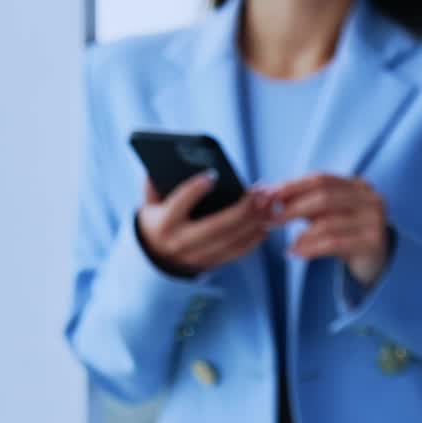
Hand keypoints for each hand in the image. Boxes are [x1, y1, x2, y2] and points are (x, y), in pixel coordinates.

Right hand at [136, 175, 270, 275]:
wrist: (156, 256)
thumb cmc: (159, 218)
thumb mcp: (152, 201)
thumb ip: (157, 183)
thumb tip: (170, 159)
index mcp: (163, 223)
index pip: (179, 204)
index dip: (195, 190)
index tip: (212, 175)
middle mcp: (181, 242)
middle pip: (217, 226)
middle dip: (242, 208)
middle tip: (260, 191)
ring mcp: (198, 256)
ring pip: (232, 240)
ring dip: (255, 221)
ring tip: (269, 203)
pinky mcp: (212, 263)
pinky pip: (238, 252)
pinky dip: (255, 237)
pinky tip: (266, 221)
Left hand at [266, 174, 390, 285]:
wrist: (376, 260)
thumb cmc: (347, 233)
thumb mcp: (327, 214)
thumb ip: (305, 203)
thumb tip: (273, 195)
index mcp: (359, 185)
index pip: (322, 179)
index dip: (294, 185)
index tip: (271, 195)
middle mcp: (370, 198)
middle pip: (325, 197)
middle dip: (295, 207)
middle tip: (274, 219)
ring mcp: (375, 219)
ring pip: (328, 222)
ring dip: (302, 234)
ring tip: (289, 245)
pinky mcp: (373, 242)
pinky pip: (335, 243)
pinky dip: (312, 248)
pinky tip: (298, 254)